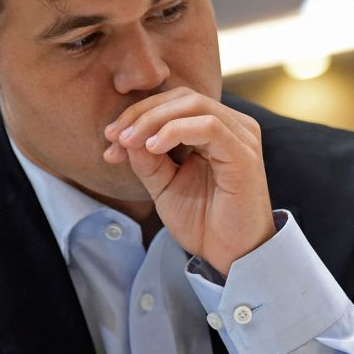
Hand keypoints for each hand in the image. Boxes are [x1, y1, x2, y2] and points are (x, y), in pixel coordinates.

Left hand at [103, 88, 275, 274]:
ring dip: (154, 120)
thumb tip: (125, 135)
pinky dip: (176, 130)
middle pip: (183, 97)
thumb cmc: (204, 221)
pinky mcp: (243, 155)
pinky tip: (153, 147)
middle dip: (142, 113)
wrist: (231, 256)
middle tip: (114, 137)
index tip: (110, 140)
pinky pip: (209, 126)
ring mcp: (241, 138)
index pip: (176, 102)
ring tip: (129, 142)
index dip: (139, 114)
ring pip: (194, 105)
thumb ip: (147, 159)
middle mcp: (234, 127)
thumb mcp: (164, 186)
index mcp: (218, 130)